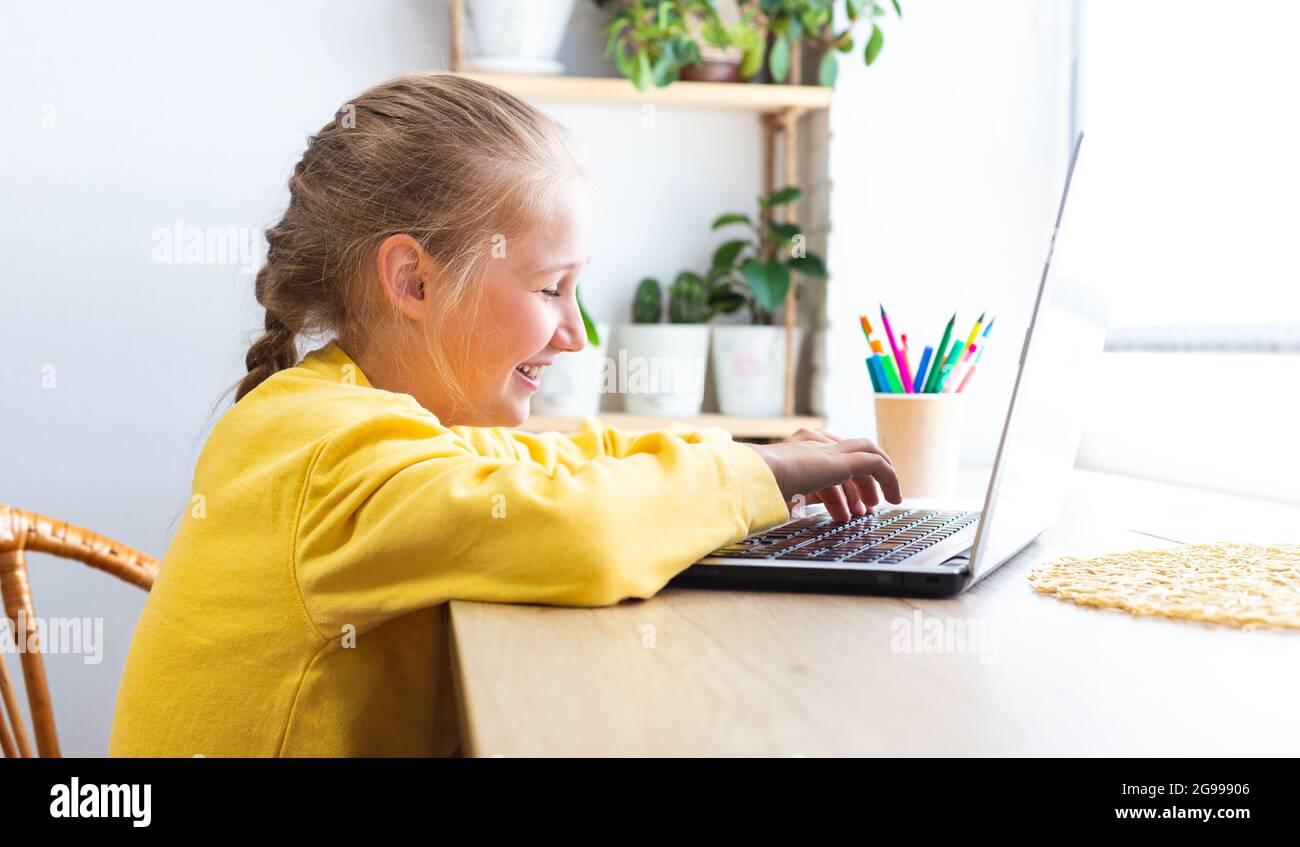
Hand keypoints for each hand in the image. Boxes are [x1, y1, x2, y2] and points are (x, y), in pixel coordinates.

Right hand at [744, 428, 901, 521]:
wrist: (753, 477)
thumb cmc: (755, 488)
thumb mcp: (775, 490)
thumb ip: (789, 494)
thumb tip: (792, 507)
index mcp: (794, 447)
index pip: (828, 458)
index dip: (842, 484)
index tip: (847, 507)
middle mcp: (812, 441)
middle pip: (849, 454)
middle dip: (861, 481)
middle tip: (865, 506)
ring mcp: (828, 447)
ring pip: (867, 454)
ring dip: (878, 479)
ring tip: (875, 507)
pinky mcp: (842, 460)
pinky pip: (876, 465)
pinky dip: (888, 479)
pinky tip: (892, 497)